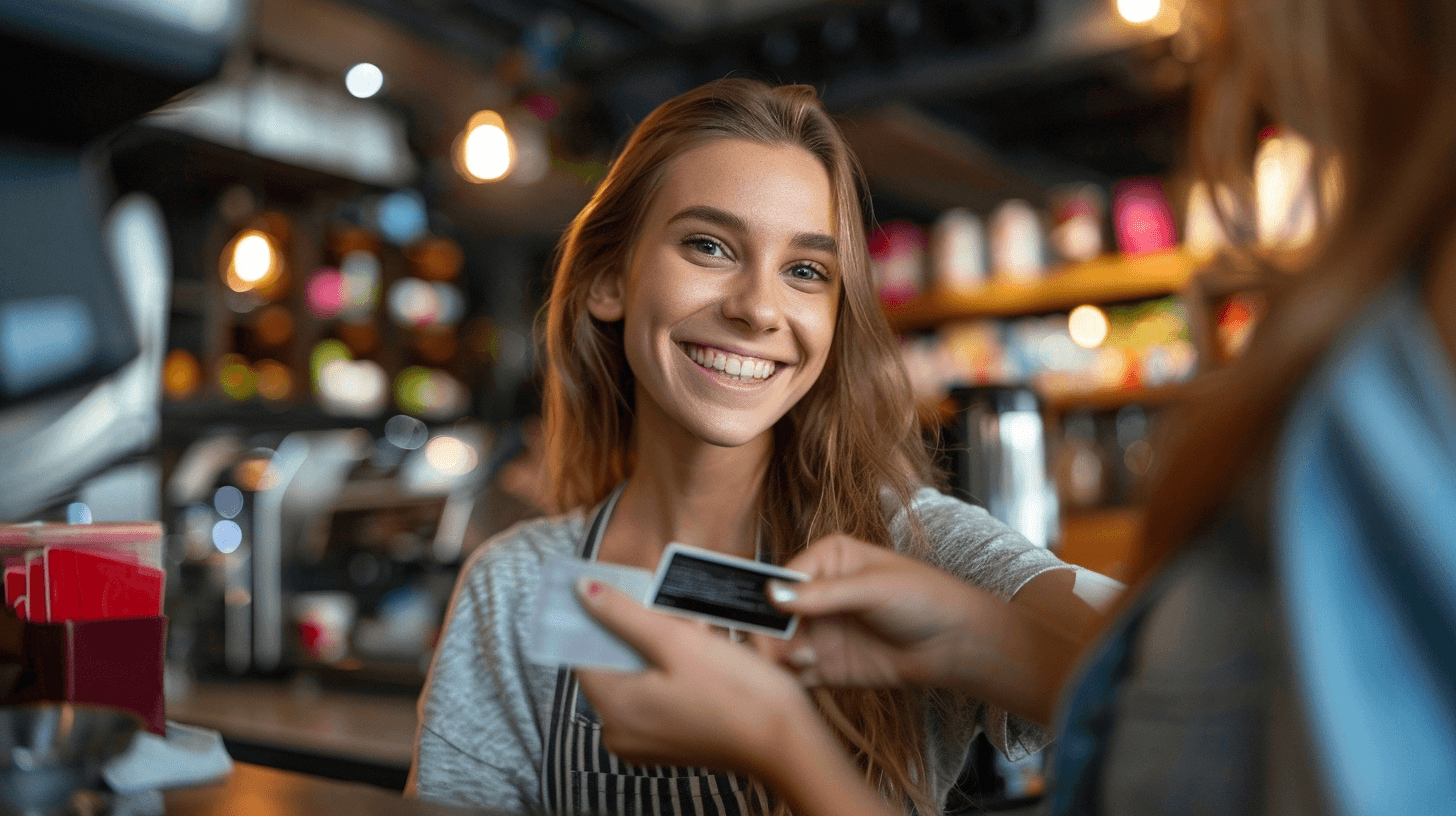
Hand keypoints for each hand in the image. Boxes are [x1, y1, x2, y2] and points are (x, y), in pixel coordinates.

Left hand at [573, 578, 815, 778]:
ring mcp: (644, 742)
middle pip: (614, 664)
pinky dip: (671, 673)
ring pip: (638, 678)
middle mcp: (620, 732)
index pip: (584, 651)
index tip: (626, 592)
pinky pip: (657, 697)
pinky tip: (704, 660)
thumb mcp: (677, 642)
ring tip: (698, 636)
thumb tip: (583, 589)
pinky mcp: (669, 744)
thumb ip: (624, 614)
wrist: (788, 742)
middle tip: (677, 617)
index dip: (602, 617)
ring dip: (660, 650)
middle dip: (640, 633)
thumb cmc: (737, 693)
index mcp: (614, 709)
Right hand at [769, 535, 1083, 724]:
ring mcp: (819, 629)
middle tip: (772, 651)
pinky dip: (792, 675)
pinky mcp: (825, 663)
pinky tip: (810, 672)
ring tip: (805, 661)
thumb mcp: (874, 589)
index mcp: (825, 559)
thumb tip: (774, 595)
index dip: (766, 602)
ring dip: (780, 656)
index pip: (781, 580)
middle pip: (773, 614)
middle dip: (768, 633)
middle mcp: (816, 593)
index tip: (760, 622)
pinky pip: (795, 670)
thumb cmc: (925, 599)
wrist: (956, 644)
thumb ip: (824, 593)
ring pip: (779, 644)